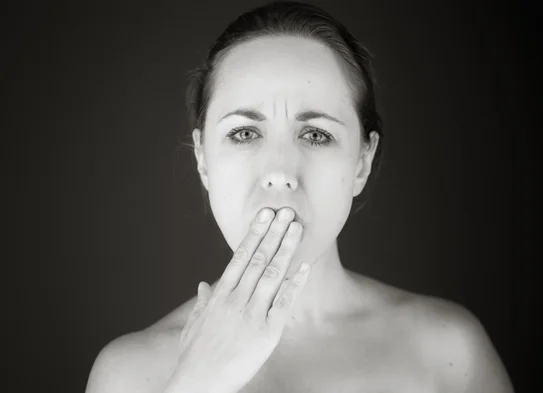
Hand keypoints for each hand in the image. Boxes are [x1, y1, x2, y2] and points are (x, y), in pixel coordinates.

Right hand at [165, 207, 309, 392]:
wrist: (198, 384)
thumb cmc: (194, 356)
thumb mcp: (193, 326)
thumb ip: (201, 303)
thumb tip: (203, 284)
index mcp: (219, 296)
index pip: (240, 256)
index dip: (254, 234)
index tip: (264, 215)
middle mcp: (236, 300)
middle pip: (259, 259)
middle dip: (274, 233)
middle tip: (287, 211)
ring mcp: (252, 315)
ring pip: (272, 274)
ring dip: (286, 249)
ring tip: (297, 228)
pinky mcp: (266, 333)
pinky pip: (284, 304)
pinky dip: (295, 284)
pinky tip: (304, 268)